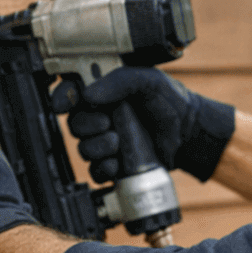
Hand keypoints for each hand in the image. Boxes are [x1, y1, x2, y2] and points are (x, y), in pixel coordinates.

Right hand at [51, 67, 235, 182]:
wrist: (189, 133)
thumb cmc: (170, 102)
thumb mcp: (149, 81)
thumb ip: (120, 81)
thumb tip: (89, 94)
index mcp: (104, 91)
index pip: (70, 92)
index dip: (62, 97)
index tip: (65, 104)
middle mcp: (100, 116)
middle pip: (74, 124)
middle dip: (87, 125)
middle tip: (107, 122)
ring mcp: (105, 141)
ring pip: (83, 148)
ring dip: (96, 147)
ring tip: (117, 142)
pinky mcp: (114, 164)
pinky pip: (96, 171)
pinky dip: (103, 168)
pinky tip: (117, 162)